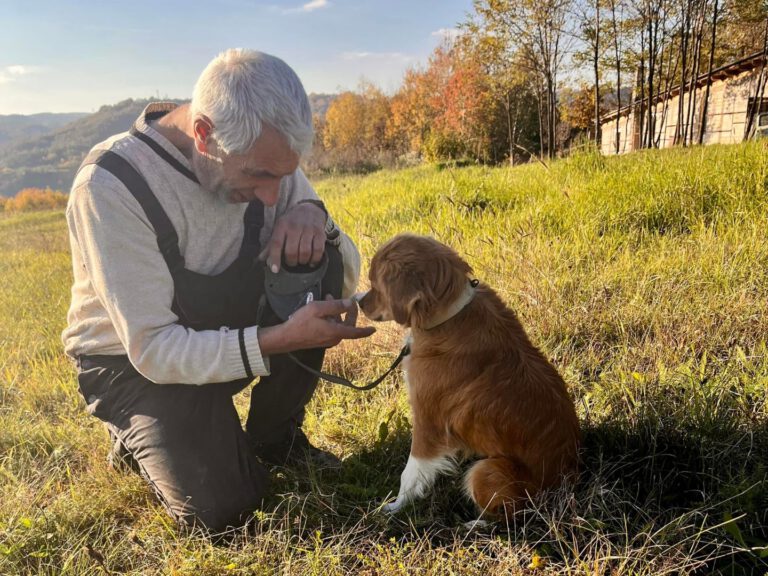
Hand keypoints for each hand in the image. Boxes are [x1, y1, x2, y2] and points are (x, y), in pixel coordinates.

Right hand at [257, 297, 374, 354]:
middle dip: (346, 311)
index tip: (374, 329)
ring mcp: (327, 340)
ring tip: (327, 298)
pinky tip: (321, 309)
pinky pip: (331, 328)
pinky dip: (330, 318)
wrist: (286, 337)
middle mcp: (334, 338)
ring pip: (338, 325)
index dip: (365, 330)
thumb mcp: (318, 309)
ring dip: (336, 313)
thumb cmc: (301, 322)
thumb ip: (335, 306)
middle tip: (342, 299)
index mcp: (336, 332)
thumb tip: (349, 303)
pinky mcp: (320, 340)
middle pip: (347, 325)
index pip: (355, 332)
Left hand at [259, 202, 325, 271]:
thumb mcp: (279, 230)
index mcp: (282, 226)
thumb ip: (271, 246)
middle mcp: (295, 226)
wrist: (309, 209)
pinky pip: (318, 250)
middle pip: (292, 251)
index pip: (276, 244)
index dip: (275, 258)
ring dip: (303, 261)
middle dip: (291, 262)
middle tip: (292, 263)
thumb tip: (261, 260)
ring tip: (301, 261)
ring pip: (305, 252)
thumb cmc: (291, 224)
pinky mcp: (320, 232)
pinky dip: (315, 259)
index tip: (275, 270)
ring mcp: (308, 229)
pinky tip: (312, 261)